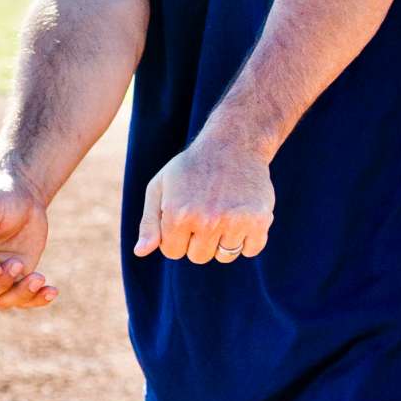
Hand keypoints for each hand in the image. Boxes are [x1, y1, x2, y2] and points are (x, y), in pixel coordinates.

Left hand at [134, 124, 274, 264]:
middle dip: (198, 240)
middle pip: (199, 257)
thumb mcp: (160, 187)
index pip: (173, 252)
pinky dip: (248, 240)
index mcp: (178, 214)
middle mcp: (206, 220)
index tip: (184, 215)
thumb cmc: (191, 167)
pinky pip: (251, 250)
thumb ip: (149, 222)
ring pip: (225, 256)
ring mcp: (234, 221)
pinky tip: (242, 217)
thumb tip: (140, 252)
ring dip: (223, 241)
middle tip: (206, 211)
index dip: (177, 236)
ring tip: (224, 212)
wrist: (234, 143)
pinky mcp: (259, 220)